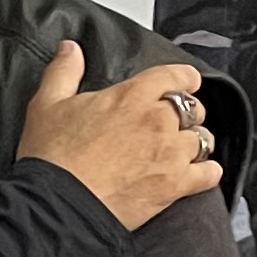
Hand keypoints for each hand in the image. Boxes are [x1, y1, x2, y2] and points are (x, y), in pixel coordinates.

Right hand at [15, 39, 221, 229]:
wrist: (59, 206)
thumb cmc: (53, 158)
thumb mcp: (47, 104)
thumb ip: (63, 71)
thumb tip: (70, 50)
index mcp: (132, 96)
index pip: (175, 75)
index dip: (184, 78)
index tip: (184, 83)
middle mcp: (158, 121)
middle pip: (193, 109)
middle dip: (186, 113)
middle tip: (175, 122)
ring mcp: (170, 154)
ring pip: (203, 139)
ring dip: (195, 142)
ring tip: (184, 148)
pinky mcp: (175, 186)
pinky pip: (209, 173)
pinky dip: (208, 172)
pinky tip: (202, 172)